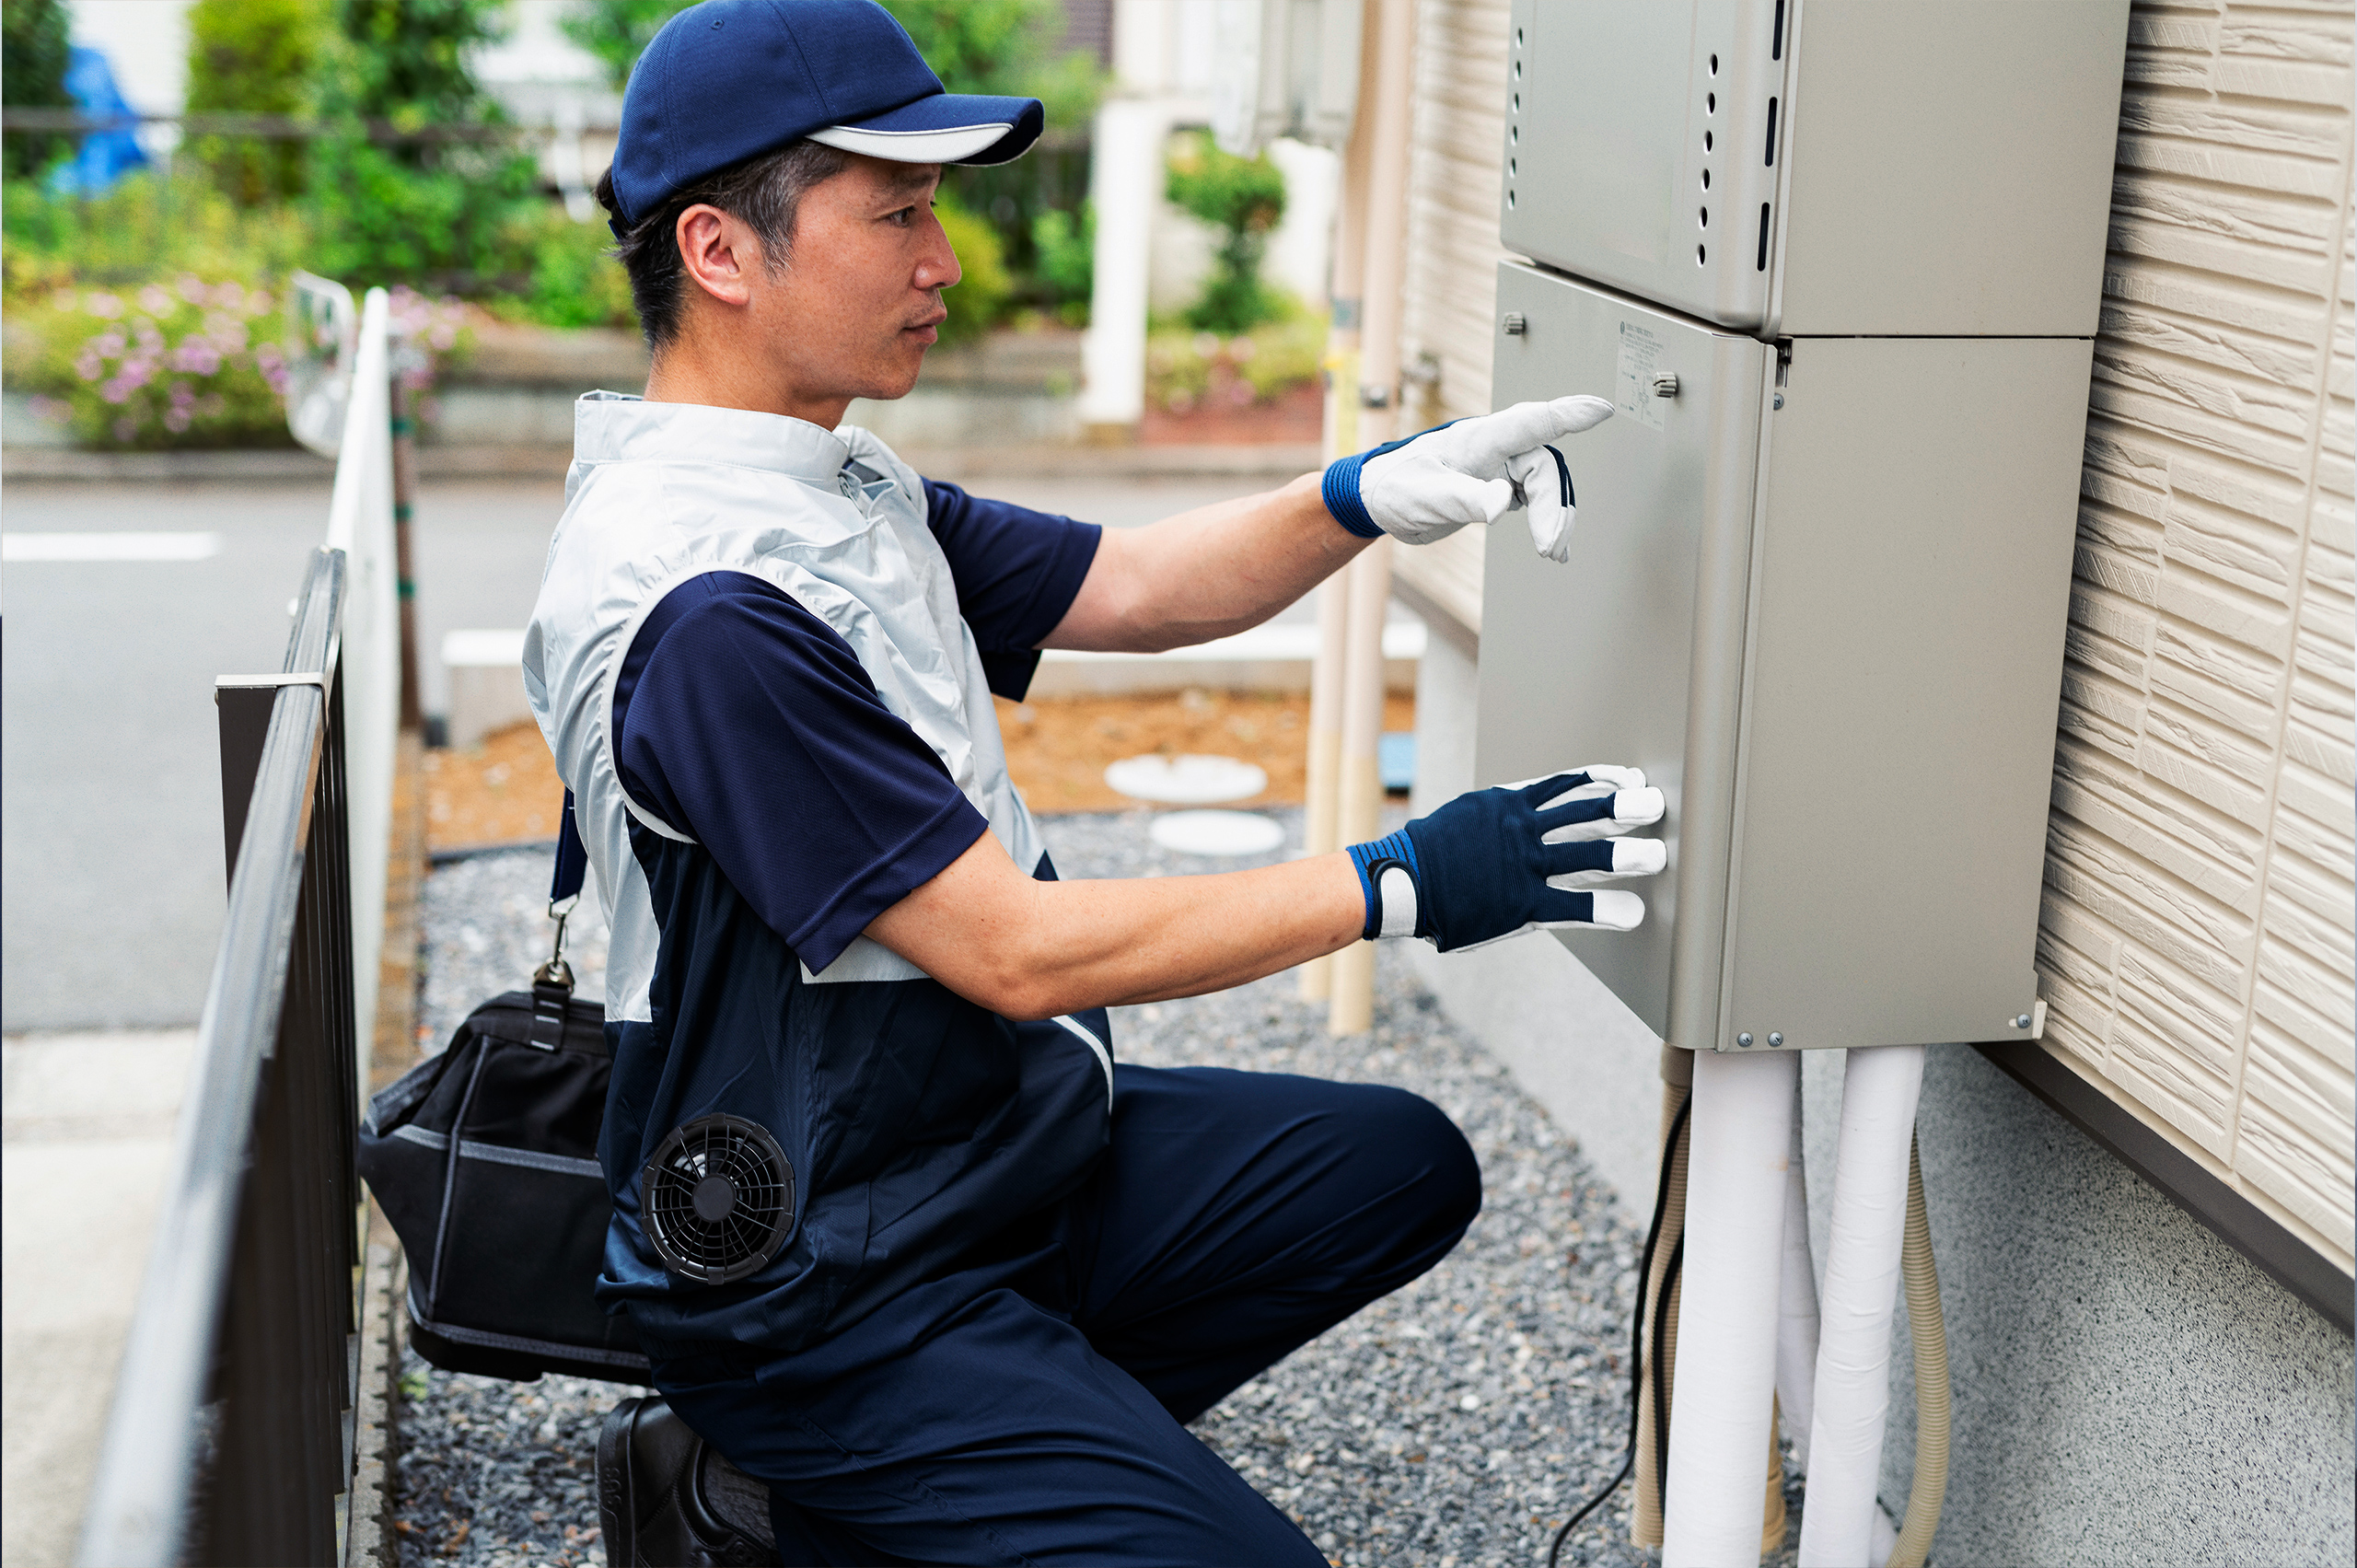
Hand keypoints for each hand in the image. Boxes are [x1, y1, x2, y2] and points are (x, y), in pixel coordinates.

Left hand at [1320, 395, 1611, 546]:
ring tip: (1553, 550)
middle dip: (1554, 504)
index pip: (1532, 422)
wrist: (1376, 501)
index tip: (1601, 410)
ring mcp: (1497, 467)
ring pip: (1543, 484)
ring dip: (1553, 516)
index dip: (1569, 413)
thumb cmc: (1395, 487)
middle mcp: (1494, 448)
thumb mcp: (1426, 496)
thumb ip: (1466, 498)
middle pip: (1543, 467)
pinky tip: (1552, 546)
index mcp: (1479, 439)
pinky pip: (1532, 499)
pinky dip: (1545, 521)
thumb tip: (1502, 504)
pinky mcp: (1495, 487)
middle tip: (1550, 544)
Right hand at [1346, 767, 1665, 951]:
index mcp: (1510, 804)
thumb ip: (1505, 813)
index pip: (1568, 784)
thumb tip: (1532, 808)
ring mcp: (1524, 867)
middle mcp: (1523, 830)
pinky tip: (1631, 913)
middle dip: (1624, 810)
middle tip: (1655, 806)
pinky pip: (1573, 906)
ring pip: (1586, 856)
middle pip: (1585, 814)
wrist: (1401, 882)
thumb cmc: (1432, 851)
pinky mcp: (1522, 904)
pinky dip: (1605, 910)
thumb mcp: (1469, 815)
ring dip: (1626, 855)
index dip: (1604, 780)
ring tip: (1657, 856)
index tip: (1629, 780)